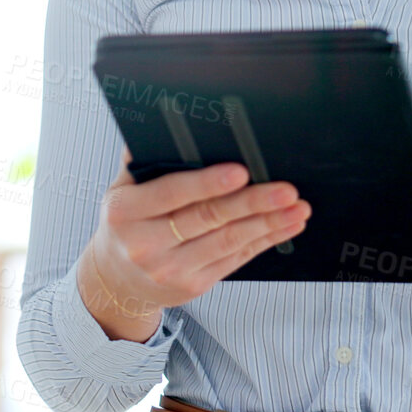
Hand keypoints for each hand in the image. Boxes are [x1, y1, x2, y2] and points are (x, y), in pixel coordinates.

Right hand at [82, 146, 310, 325]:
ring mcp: (170, 269)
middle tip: (284, 190)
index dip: (208, 182)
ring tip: (295, 208)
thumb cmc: (126, 225)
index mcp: (125, 212)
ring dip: (267, 224)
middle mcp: (145, 244)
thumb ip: (141, 161)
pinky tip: (284, 226)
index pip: (172, 193)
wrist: (116, 280)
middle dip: (251, 203)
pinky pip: (235, 259)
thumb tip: (164, 126)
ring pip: (228, 242)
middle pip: (207, 218)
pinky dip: (264, 241)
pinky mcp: (192, 285)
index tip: (241, 171)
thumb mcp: (121, 191)